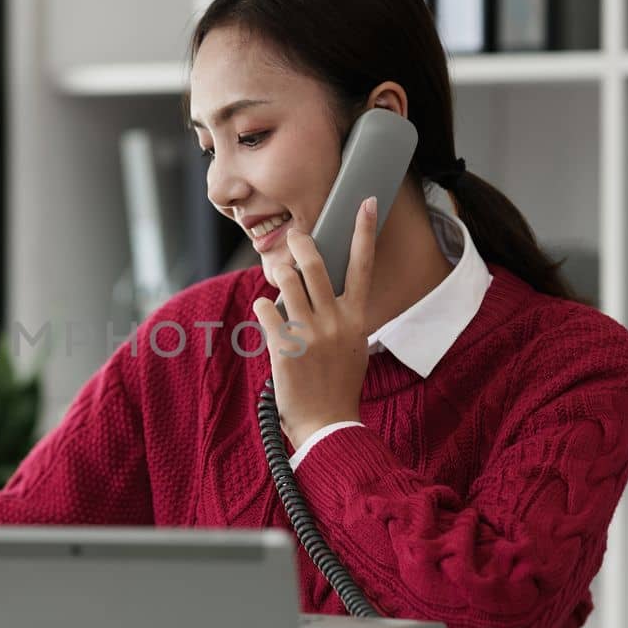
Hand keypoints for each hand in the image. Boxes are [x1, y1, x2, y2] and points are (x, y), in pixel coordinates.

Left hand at [250, 196, 375, 448]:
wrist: (328, 424)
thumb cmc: (339, 385)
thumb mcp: (354, 347)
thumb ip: (343, 317)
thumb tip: (328, 293)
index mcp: (357, 319)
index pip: (363, 266)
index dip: (364, 231)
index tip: (366, 202)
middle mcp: (335, 321)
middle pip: (316, 264)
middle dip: (301, 243)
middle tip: (296, 237)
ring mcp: (310, 333)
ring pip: (287, 281)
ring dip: (278, 274)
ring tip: (277, 279)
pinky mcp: (284, 346)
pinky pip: (265, 309)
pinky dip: (261, 306)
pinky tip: (264, 312)